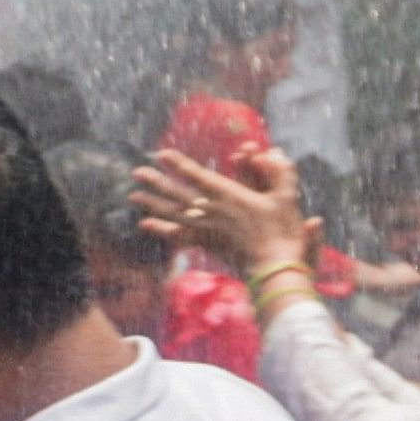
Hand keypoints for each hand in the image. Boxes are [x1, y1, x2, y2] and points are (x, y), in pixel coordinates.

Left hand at [133, 148, 313, 275]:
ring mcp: (208, 229)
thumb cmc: (283, 232)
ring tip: (133, 195)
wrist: (275, 269)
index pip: (198, 176)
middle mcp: (213, 212)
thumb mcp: (286, 198)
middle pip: (178, 194)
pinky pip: (179, 235)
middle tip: (136, 172)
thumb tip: (272, 152)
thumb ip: (279, 172)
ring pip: (174, 214)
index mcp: (230, 197)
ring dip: (152, 203)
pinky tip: (144, 224)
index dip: (179, 165)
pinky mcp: (208, 244)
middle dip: (157, 182)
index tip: (161, 154)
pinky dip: (161, 229)